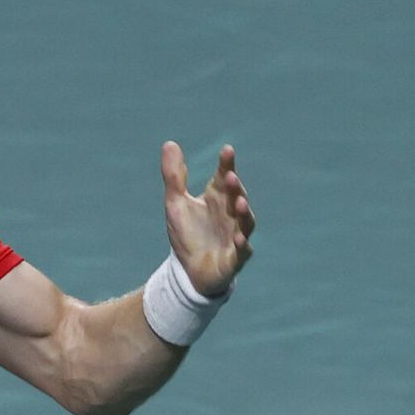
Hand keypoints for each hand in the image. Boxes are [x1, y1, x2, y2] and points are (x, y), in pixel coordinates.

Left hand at [160, 141, 255, 295]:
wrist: (189, 270)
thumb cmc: (187, 234)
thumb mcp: (176, 203)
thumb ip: (174, 176)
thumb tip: (169, 143)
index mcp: (217, 197)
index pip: (224, 176)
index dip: (226, 164)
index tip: (227, 150)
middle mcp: (230, 212)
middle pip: (235, 196)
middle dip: (234, 187)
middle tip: (229, 177)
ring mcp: (236, 233)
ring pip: (245, 221)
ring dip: (243, 211)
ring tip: (239, 202)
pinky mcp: (236, 256)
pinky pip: (242, 249)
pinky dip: (242, 243)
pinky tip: (239, 238)